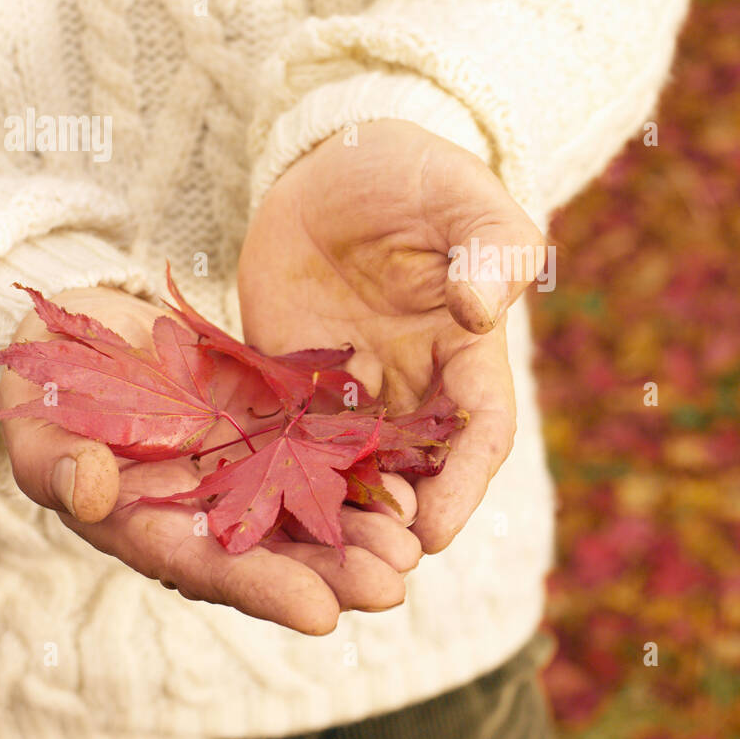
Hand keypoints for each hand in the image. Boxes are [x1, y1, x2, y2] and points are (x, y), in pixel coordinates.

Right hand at [0, 285, 419, 633]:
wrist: (83, 336)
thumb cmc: (48, 392)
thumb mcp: (44, 430)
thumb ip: (62, 467)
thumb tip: (91, 491)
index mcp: (154, 528)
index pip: (212, 569)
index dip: (265, 591)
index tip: (322, 615)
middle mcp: (209, 510)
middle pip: (279, 550)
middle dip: (336, 571)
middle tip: (395, 586)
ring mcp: (245, 466)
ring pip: (310, 505)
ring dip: (361, 527)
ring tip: (412, 544)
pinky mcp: (270, 420)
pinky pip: (321, 445)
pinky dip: (360, 462)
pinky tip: (404, 472)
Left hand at [239, 118, 546, 552]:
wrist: (338, 163)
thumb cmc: (418, 175)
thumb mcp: (467, 197)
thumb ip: (492, 249)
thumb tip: (482, 310)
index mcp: (470, 354)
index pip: (481, 431)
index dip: (464, 485)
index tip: (436, 529)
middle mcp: (414, 385)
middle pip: (415, 471)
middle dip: (397, 524)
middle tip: (371, 575)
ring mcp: (351, 387)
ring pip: (349, 469)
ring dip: (336, 518)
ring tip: (309, 562)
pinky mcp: (291, 379)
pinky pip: (285, 435)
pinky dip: (274, 475)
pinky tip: (247, 510)